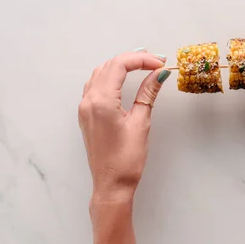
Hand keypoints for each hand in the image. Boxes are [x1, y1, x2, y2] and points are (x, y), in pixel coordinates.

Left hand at [78, 49, 171, 201]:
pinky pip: (95, 86)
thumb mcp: (141, 122)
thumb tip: (159, 74)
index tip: (160, 64)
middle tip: (155, 62)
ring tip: (143, 66)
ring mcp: (84, 108)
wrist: (111, 184)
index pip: (119, 65)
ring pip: (100, 73)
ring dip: (120, 66)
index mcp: (101, 101)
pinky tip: (124, 80)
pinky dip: (110, 77)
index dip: (141, 59)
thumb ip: (148, 93)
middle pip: (109, 66)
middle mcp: (88, 101)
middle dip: (132, 59)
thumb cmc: (127, 159)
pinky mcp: (86, 115)